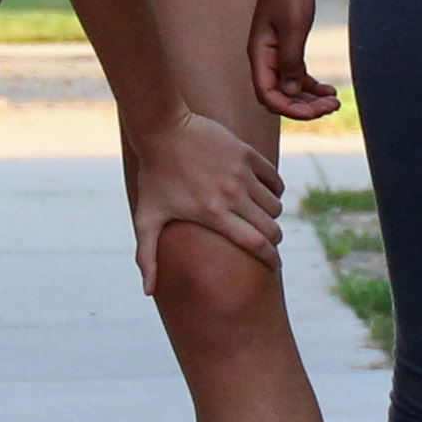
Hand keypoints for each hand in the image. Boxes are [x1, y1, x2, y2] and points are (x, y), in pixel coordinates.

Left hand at [123, 106, 286, 291]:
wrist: (162, 129)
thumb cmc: (154, 176)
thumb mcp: (147, 217)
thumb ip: (147, 256)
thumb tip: (147, 292)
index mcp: (214, 214)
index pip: (256, 244)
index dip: (270, 259)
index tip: (274, 266)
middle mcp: (233, 195)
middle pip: (271, 227)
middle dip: (273, 240)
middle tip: (268, 243)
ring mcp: (242, 173)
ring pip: (275, 204)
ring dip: (272, 215)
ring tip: (261, 218)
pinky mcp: (247, 154)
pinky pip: (274, 179)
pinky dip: (275, 190)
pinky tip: (265, 194)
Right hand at [250, 0, 338, 122]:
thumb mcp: (293, 28)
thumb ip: (290, 62)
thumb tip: (289, 94)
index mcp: (260, 55)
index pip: (268, 95)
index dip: (290, 109)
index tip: (315, 112)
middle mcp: (265, 59)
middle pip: (280, 96)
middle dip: (304, 107)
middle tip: (332, 107)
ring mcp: (276, 55)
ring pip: (290, 89)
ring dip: (310, 99)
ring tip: (333, 102)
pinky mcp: (288, 48)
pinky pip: (297, 76)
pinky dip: (311, 86)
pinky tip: (329, 90)